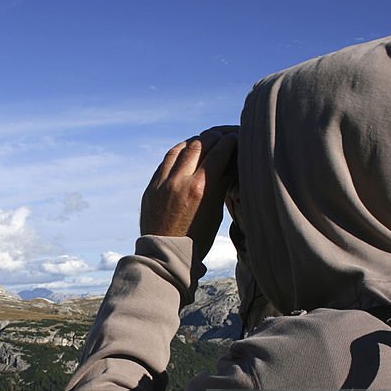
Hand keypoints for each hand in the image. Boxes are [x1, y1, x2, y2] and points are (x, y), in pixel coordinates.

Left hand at [140, 126, 237, 264]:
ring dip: (195, 141)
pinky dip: (179, 152)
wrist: (165, 255)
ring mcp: (162, 182)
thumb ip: (220, 185)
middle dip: (215, 136)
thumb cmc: (197, 239)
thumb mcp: (215, 212)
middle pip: (200, 144)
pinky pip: (167, 159)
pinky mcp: (152, 186)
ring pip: (181, 147)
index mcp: (201, 188)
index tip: (238, 137)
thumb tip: (230, 163)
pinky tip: (187, 152)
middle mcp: (180, 180)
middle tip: (223, 136)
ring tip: (205, 141)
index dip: (231, 140)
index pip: (219, 151)